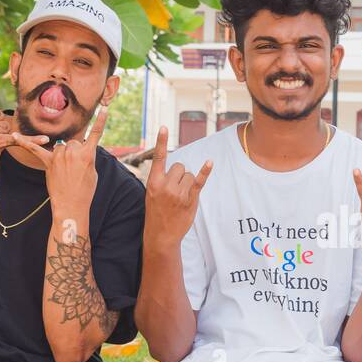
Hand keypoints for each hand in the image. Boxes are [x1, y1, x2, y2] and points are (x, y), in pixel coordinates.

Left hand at [12, 105, 107, 221]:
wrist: (71, 205)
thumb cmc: (85, 190)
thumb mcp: (93, 172)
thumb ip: (88, 157)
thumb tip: (81, 150)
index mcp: (88, 155)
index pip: (96, 134)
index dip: (100, 121)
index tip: (104, 109)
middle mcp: (73, 152)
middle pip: (73, 142)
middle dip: (74, 152)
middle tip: (75, 169)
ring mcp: (59, 156)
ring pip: (61, 146)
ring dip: (62, 155)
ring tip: (65, 171)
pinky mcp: (48, 162)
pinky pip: (35, 150)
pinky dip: (24, 143)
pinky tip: (14, 135)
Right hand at [142, 126, 211, 251]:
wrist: (161, 235)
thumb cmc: (157, 212)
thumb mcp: (152, 194)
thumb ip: (161, 179)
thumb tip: (178, 167)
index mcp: (154, 182)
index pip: (159, 158)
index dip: (161, 142)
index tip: (164, 127)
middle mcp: (166, 185)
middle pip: (180, 166)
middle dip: (179, 175)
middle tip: (174, 191)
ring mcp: (178, 193)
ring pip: (189, 175)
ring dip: (188, 183)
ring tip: (180, 197)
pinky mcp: (190, 200)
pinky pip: (198, 181)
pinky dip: (204, 172)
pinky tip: (209, 163)